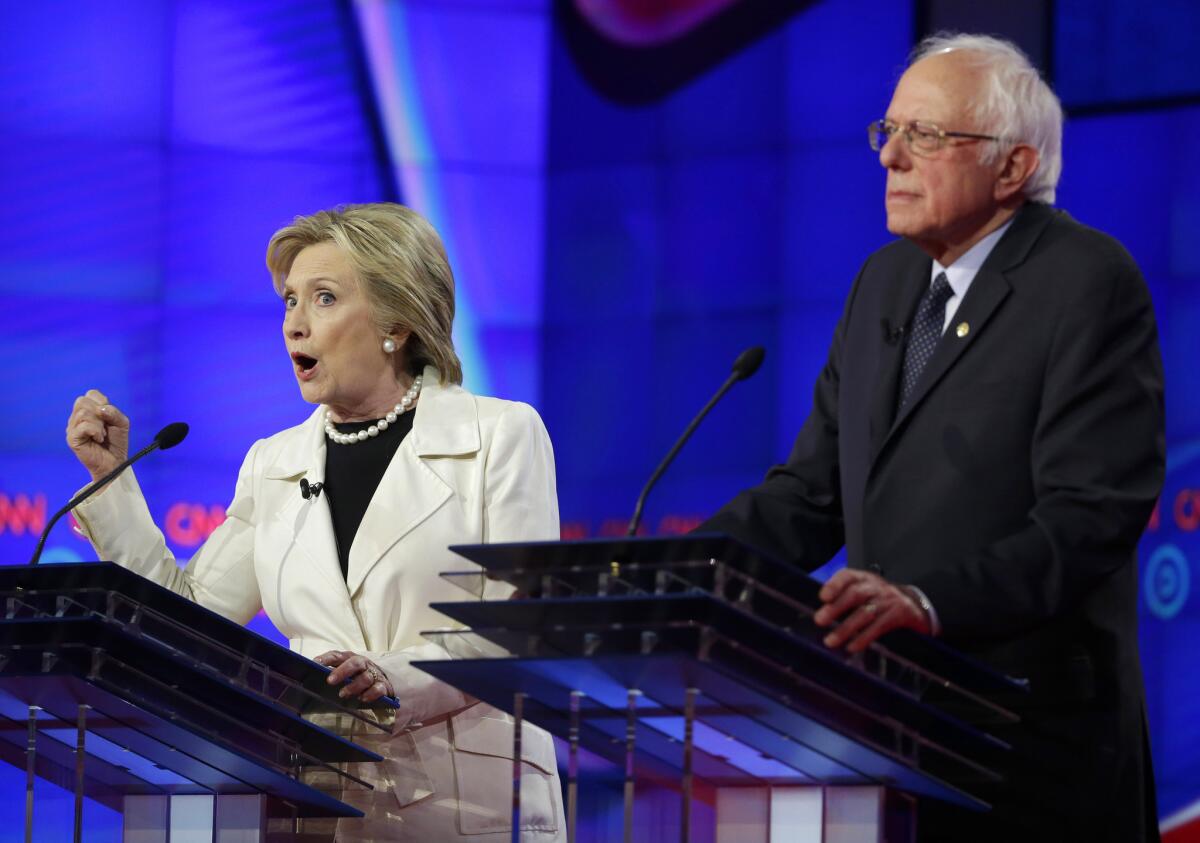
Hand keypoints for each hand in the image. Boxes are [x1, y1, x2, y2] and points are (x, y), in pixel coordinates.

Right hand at [66, 390, 129, 481]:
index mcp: (87, 410)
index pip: (90, 394)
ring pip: (83, 413)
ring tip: (102, 435)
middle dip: (99, 413)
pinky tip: (99, 439)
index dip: (103, 402)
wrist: (115, 461)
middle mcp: (77, 418)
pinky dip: (96, 431)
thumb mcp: (121, 423)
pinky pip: (83, 426)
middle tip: (105, 427)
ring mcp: (72, 428)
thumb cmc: (116, 442)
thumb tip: (101, 409)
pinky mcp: (72, 439)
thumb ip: (114, 412)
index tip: (108, 416)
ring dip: (99, 424)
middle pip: (82, 401)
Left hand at [314, 650, 394, 702]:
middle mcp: (363, 664)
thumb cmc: (358, 676)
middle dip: (342, 671)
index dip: (326, 658)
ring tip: (343, 694)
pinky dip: (371, 693)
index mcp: (350, 659)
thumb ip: (332, 673)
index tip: (315, 663)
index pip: (337, 655)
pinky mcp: (383, 686)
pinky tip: (363, 698)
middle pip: (354, 663)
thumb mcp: (346, 672)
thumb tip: (310, 677)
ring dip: (354, 686)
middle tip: (330, 681)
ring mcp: (374, 674)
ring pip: (365, 677)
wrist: (383, 680)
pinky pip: (378, 688)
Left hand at [812, 568, 931, 652]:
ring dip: (846, 628)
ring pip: (865, 613)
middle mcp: (876, 587)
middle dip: (836, 607)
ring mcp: (888, 600)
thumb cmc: (880, 599)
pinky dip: (864, 638)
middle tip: (819, 620)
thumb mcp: (865, 590)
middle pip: (855, 594)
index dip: (835, 585)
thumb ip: (844, 596)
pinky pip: (879, 627)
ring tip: (830, 641)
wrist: (914, 605)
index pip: (848, 576)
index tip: (823, 597)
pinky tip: (851, 647)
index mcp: (864, 579)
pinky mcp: (899, 615)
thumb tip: (820, 612)